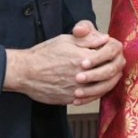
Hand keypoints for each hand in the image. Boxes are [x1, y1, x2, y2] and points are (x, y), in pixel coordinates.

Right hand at [3, 21, 123, 105]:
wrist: (25, 72)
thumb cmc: (43, 53)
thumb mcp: (65, 40)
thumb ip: (87, 39)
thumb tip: (105, 38)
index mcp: (82, 58)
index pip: (108, 56)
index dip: (111, 54)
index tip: (109, 54)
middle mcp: (82, 75)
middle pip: (109, 75)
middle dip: (113, 70)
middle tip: (112, 67)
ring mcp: (76, 89)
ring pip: (101, 89)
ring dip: (106, 83)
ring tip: (106, 79)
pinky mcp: (69, 99)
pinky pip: (88, 99)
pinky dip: (94, 95)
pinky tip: (93, 90)